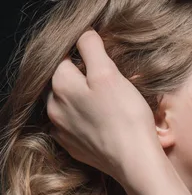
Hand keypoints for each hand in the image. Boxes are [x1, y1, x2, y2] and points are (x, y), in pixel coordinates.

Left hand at [47, 30, 162, 183]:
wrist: (134, 159)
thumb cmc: (125, 115)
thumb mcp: (109, 74)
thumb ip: (92, 49)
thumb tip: (83, 34)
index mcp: (61, 85)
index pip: (65, 58)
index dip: (84, 55)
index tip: (103, 61)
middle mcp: (55, 107)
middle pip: (65, 81)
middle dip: (83, 78)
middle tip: (110, 83)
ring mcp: (62, 130)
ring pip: (68, 104)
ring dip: (84, 100)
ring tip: (110, 103)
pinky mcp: (73, 147)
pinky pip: (75, 126)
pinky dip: (86, 121)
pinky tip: (104, 122)